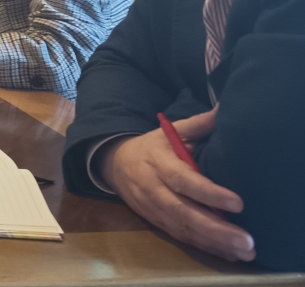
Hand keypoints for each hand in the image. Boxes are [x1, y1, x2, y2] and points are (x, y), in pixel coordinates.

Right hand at [101, 107, 253, 261]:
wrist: (115, 164)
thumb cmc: (151, 147)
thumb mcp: (169, 131)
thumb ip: (198, 124)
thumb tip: (225, 109)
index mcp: (158, 162)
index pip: (184, 180)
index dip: (209, 193)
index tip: (238, 203)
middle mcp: (153, 188)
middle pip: (184, 212)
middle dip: (216, 229)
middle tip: (246, 240)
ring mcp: (152, 208)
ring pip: (183, 229)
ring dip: (213, 242)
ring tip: (243, 251)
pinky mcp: (155, 221)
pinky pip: (181, 237)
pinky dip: (204, 246)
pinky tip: (227, 252)